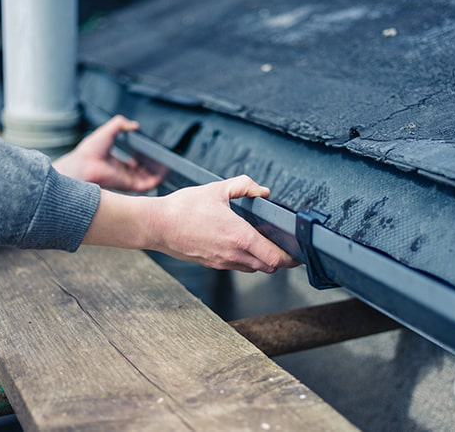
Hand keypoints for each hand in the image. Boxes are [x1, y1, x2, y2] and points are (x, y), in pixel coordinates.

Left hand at [53, 115, 163, 191]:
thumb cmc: (89, 151)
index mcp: (114, 162)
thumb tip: (134, 124)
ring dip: (157, 174)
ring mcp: (125, 180)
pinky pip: (146, 185)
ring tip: (167, 165)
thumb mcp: (107, 131)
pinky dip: (156, 180)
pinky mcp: (129, 185)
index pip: (132, 164)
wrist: (83, 165)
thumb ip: (120, 124)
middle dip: (152, 167)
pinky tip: (163, 172)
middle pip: (141, 172)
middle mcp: (120, 173)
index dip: (142, 159)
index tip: (151, 154)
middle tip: (162, 160)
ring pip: (146, 179)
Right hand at [149, 175, 298, 272]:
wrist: (157, 225)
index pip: (275, 257)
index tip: (297, 252)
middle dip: (279, 259)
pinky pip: (237, 266)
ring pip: (253, 268)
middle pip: (268, 267)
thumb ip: (244, 186)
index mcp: (239, 236)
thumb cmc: (183, 208)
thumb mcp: (216, 189)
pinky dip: (246, 260)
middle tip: (284, 247)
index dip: (290, 257)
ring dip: (262, 260)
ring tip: (263, 245)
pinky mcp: (212, 264)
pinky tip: (241, 245)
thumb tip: (262, 191)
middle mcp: (233, 253)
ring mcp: (222, 262)